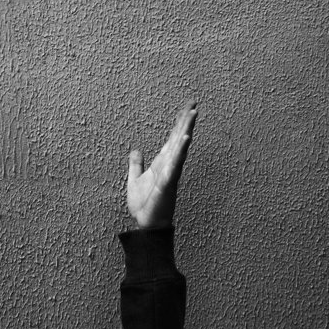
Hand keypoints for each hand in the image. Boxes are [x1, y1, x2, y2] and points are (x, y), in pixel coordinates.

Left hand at [127, 100, 197, 229]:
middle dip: (186, 120)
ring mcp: (170, 171)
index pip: (172, 138)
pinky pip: (176, 163)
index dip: (179, 122)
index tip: (187, 108)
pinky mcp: (168, 181)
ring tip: (193, 114)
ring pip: (180, 147)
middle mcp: (169, 164)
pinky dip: (180, 151)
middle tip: (194, 103)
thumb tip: (136, 150)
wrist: (145, 225)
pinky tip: (186, 139)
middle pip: (179, 137)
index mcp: (162, 162)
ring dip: (186, 129)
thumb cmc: (143, 206)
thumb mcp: (134, 180)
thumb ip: (136, 164)